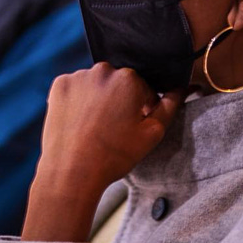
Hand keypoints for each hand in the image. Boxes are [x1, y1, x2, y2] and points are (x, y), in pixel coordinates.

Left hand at [22, 64, 184, 241]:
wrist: (72, 172)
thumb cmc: (114, 155)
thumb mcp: (152, 134)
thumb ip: (170, 106)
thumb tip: (182, 89)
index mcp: (129, 78)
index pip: (143, 89)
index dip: (141, 109)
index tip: (132, 127)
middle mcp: (103, 70)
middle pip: (119, 83)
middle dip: (120, 101)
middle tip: (113, 129)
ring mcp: (78, 76)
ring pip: (96, 84)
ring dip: (99, 99)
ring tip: (95, 128)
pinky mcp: (60, 85)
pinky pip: (76, 87)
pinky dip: (79, 100)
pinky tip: (80, 122)